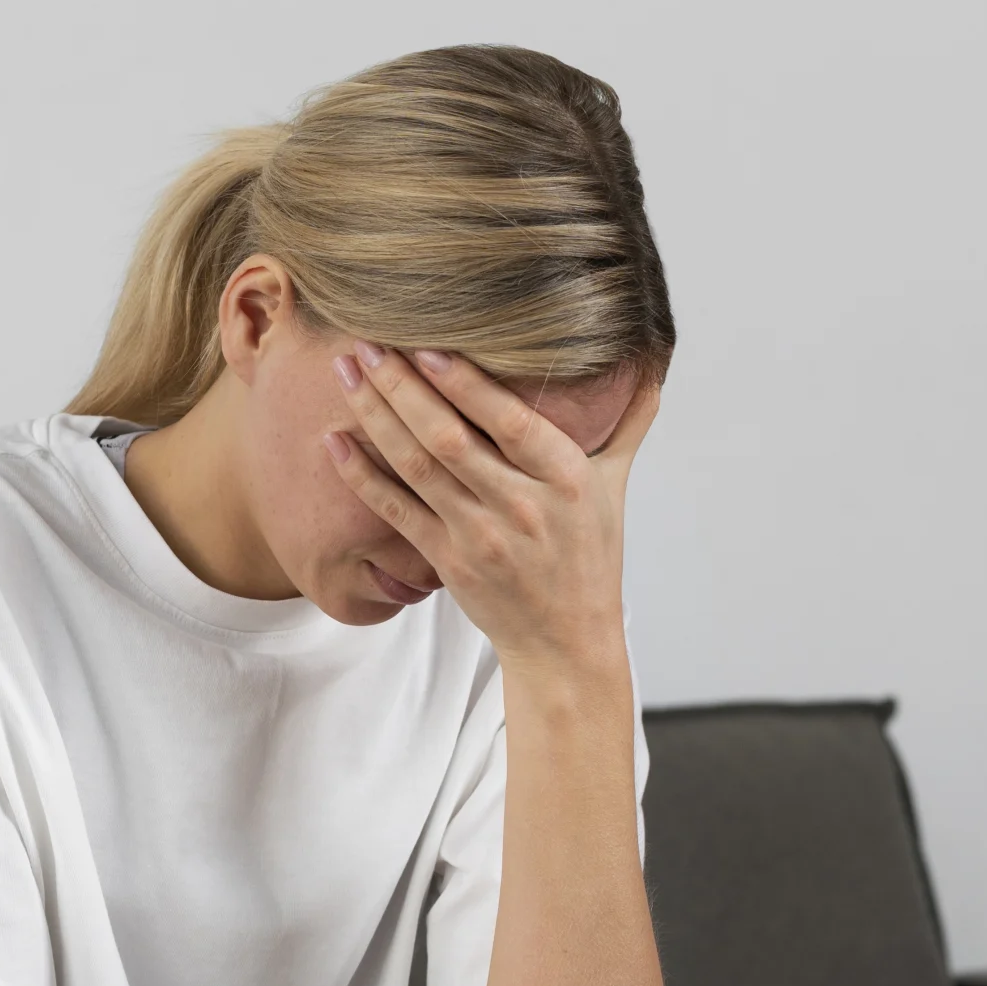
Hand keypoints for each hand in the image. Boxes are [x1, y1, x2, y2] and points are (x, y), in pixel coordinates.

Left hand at [324, 343, 660, 677]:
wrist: (565, 641)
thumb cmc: (589, 559)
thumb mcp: (614, 488)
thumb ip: (627, 426)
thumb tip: (651, 372)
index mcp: (564, 477)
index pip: (509, 420)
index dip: (465, 384)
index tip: (427, 346)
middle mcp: (521, 505)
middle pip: (449, 438)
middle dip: (402, 387)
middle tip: (365, 344)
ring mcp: (480, 536)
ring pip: (417, 467)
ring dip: (376, 417)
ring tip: (347, 374)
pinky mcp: (448, 561)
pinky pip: (397, 512)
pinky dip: (363, 476)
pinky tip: (335, 442)